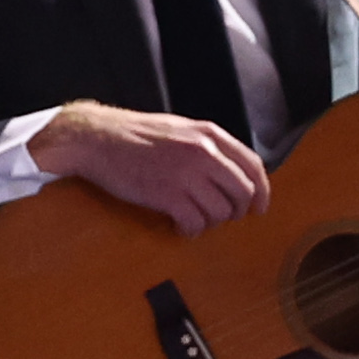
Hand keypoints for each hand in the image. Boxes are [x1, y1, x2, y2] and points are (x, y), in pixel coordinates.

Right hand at [31, 100, 269, 235]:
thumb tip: (232, 174)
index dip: (261, 191)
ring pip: (221, 212)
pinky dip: (190, 230)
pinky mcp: (167, 195)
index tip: (258, 207)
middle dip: (237, 211)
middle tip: (222, 217)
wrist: (97, 139)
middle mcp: (203, 153)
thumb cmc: (134, 136)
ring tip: (193, 219)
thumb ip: (207, 147)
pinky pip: (195, 223)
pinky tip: (179, 226)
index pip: (253, 166)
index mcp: (209, 134)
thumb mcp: (180, 129)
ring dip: (210, 222)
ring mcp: (186, 174)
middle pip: (243, 193)